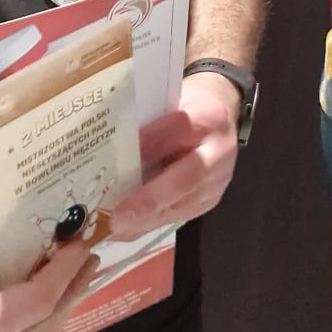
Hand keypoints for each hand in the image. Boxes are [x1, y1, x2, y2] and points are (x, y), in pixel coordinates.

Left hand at [109, 71, 241, 240]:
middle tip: (117, 218)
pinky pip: (179, 216)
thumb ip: (147, 122)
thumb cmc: (186, 106)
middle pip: (187, 178)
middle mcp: (219, 152)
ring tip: (111, 229)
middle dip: (150, 200)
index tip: (116, 156)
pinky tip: (124, 231)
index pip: (179, 128)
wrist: (222, 117)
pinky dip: (148, 225)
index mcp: (208, 116)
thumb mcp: (169, 100)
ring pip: (182, 205)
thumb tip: (108, 149)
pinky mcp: (210, 200)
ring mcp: (217, 181)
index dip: (149, 143)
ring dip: (144, 220)